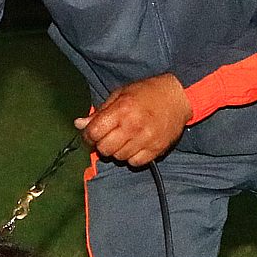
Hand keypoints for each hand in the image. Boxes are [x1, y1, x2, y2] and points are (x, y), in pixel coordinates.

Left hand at [75, 73, 191, 166]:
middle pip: (105, 148)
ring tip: (123, 140)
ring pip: (119, 158)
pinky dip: (131, 157)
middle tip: (107, 137)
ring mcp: (146, 139)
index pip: (95, 132)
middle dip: (101, 145)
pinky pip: (135, 163)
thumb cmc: (146, 93)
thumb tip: (79, 124)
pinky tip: (134, 146)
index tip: (91, 134)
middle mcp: (133, 126)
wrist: (177, 97)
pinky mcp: (157, 149)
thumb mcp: (120, 95)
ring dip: (116, 151)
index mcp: (122, 109)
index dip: (88, 136)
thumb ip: (99, 112)